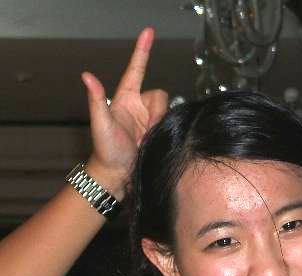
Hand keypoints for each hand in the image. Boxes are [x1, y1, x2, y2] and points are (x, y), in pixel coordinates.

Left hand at [82, 27, 168, 196]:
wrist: (118, 175)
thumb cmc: (105, 151)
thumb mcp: (100, 124)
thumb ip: (96, 99)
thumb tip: (87, 76)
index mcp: (125, 99)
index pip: (136, 69)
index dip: (142, 51)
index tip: (149, 32)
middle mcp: (139, 106)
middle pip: (160, 95)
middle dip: (156, 111)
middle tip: (143, 130)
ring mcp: (150, 119)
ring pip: (167, 109)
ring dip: (159, 123)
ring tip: (145, 139)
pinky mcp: (159, 131)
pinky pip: (171, 122)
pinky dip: (165, 129)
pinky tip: (152, 140)